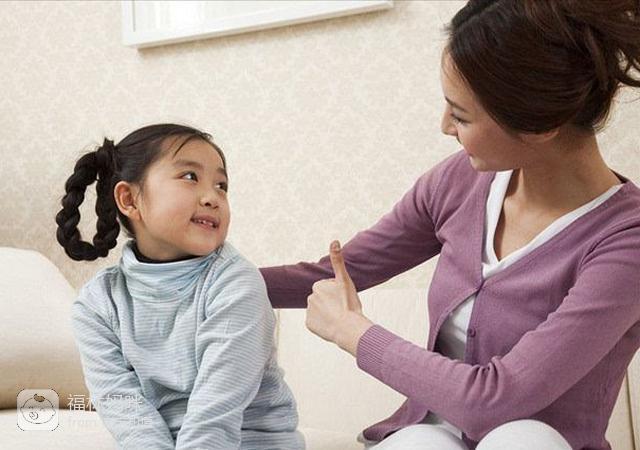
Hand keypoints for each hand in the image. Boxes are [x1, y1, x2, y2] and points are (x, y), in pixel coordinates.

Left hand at [305, 240, 373, 355]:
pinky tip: (332, 324)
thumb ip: (338, 260)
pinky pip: (317, 322)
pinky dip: (323, 323)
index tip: (344, 298)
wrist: (348, 328)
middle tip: (342, 307)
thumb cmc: (349, 304)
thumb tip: (334, 241)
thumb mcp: (344, 280)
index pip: (328, 287)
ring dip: (328, 312)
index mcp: (318, 286)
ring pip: (320, 310)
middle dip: (331, 302)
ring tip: (338, 317)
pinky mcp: (309, 324)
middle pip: (324, 298)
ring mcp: (309, 312)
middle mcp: (310, 298)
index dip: (338, 293)